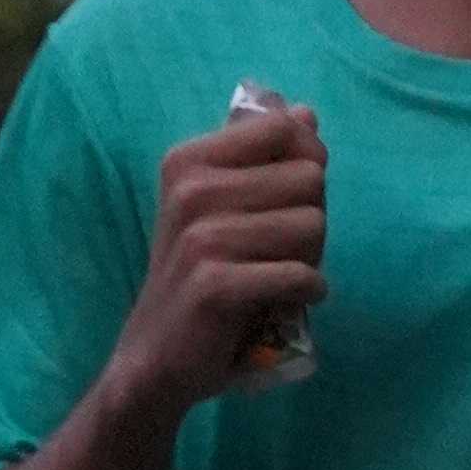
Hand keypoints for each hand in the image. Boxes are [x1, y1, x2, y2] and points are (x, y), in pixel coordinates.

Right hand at [112, 106, 326, 415]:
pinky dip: (307, 292)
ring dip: (311, 258)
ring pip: (313, 225)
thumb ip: (261, 159)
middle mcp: (190, 190)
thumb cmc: (198, 278)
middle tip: (281, 252)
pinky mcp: (216, 284)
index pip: (286, 130)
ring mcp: (201, 237)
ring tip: (280, 277)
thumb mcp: (220, 208)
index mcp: (188, 160)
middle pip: (310, 178)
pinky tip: (286, 303)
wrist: (157, 357)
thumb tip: (306, 113)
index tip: (283, 203)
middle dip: (311, 218)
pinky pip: (301, 274)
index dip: (304, 167)